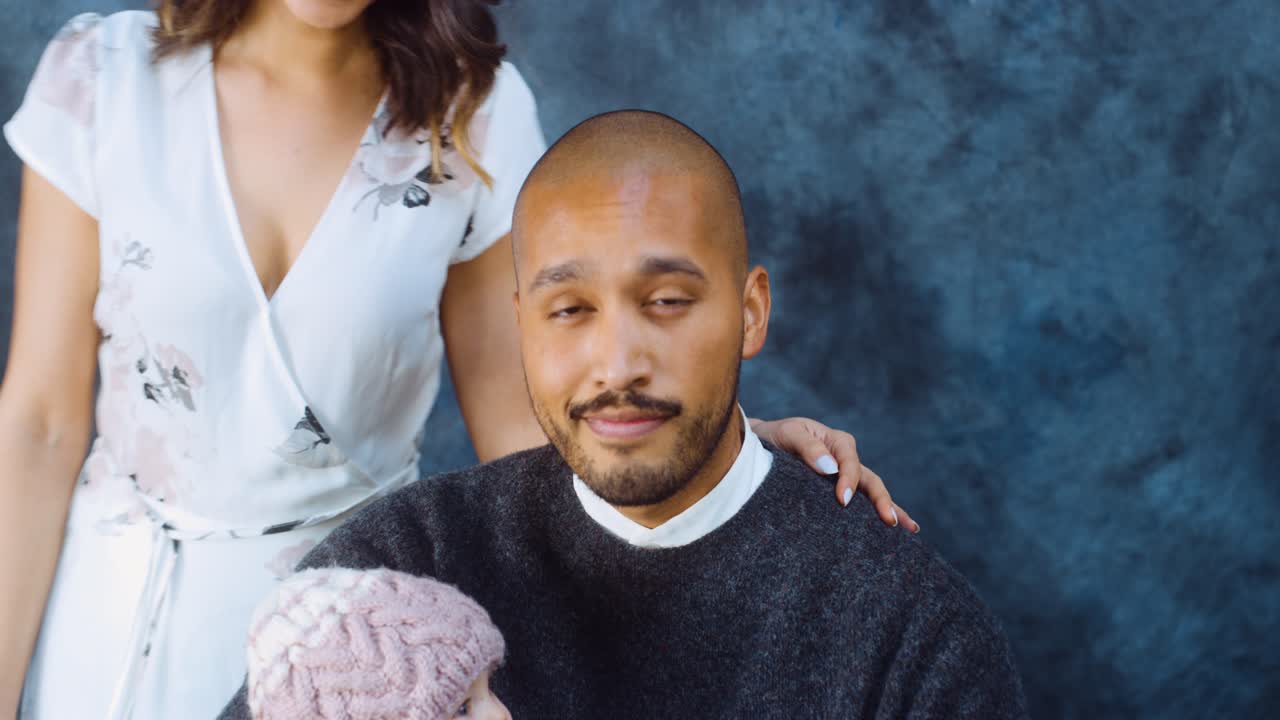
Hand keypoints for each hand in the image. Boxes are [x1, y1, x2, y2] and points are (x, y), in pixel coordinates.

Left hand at [750, 417, 919, 531]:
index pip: (850, 462)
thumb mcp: (789, 434)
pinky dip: (878, 514)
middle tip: (890, 521)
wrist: (761, 447)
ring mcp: (846, 477)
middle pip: (870, 480)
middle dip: (882, 501)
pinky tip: (898, 531)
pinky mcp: (839, 493)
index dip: (849, 480)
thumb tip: (830, 468)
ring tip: (910, 529)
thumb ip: (807, 448)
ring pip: (872, 493)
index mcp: (837, 442)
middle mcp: (847, 459)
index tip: (843, 500)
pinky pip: (862, 503)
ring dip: (891, 509)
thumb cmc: (775, 438)